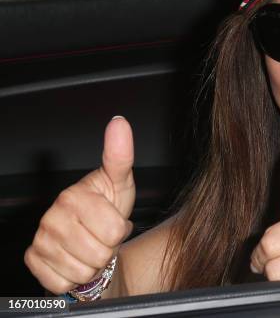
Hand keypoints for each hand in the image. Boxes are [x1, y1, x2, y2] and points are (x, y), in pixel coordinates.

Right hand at [24, 116, 135, 293]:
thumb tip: (119, 122)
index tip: (113, 218)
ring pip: (83, 271)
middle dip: (107, 248)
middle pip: (100, 253)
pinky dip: (74, 276)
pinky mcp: (33, 260)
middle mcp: (52, 215)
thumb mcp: (120, 181)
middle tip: (102, 235)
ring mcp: (40, 239)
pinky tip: (74, 258)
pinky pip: (64, 282)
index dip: (120, 230)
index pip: (115, 231)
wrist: (92, 235)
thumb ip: (120, 155)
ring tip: (90, 245)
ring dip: (93, 263)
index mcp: (74, 195)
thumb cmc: (108, 206)